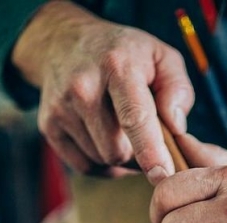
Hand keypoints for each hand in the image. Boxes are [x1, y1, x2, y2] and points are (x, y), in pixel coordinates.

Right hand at [12, 1, 192, 177]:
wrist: (64, 43)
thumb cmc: (125, 55)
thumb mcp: (161, 56)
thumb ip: (178, 89)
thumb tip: (176, 128)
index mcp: (117, 67)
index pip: (134, 117)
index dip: (149, 150)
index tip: (162, 175)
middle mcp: (83, 87)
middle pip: (118, 150)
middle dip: (139, 153)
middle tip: (147, 135)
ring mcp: (61, 108)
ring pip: (102, 160)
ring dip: (120, 156)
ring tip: (124, 130)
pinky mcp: (49, 126)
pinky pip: (85, 166)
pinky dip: (102, 162)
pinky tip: (107, 139)